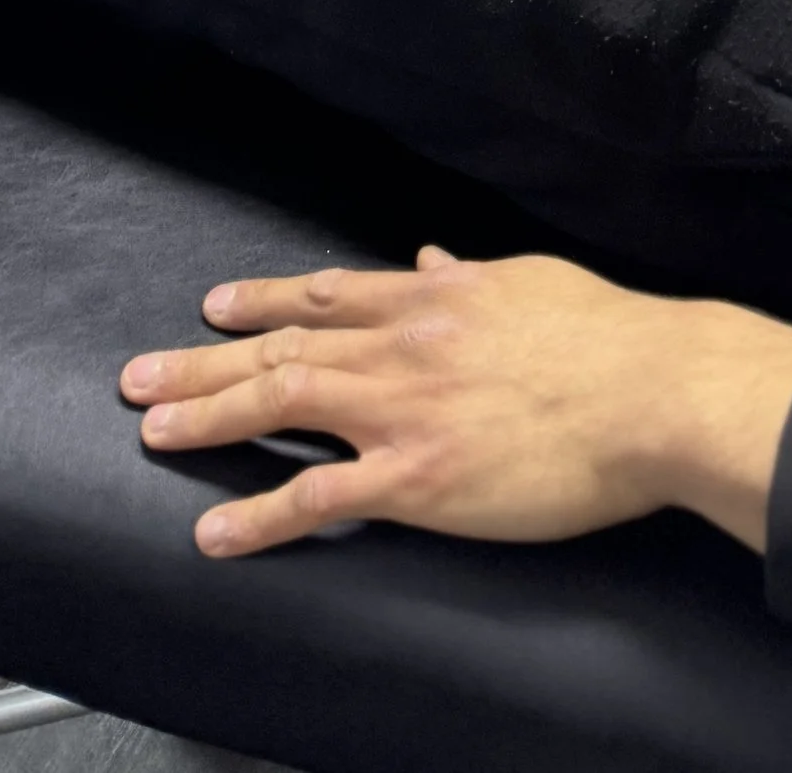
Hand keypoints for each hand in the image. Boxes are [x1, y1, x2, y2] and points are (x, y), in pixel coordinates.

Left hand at [120, 248, 791, 560]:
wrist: (650, 389)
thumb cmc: (608, 337)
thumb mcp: (532, 282)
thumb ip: (472, 276)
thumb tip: (434, 258)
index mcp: (433, 298)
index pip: (329, 297)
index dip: (266, 301)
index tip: (214, 305)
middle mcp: (402, 346)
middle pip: (284, 347)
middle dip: (205, 361)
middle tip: (140, 376)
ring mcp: (403, 411)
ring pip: (284, 404)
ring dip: (210, 417)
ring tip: (153, 430)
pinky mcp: (417, 478)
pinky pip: (320, 498)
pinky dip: (261, 515)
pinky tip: (215, 532)